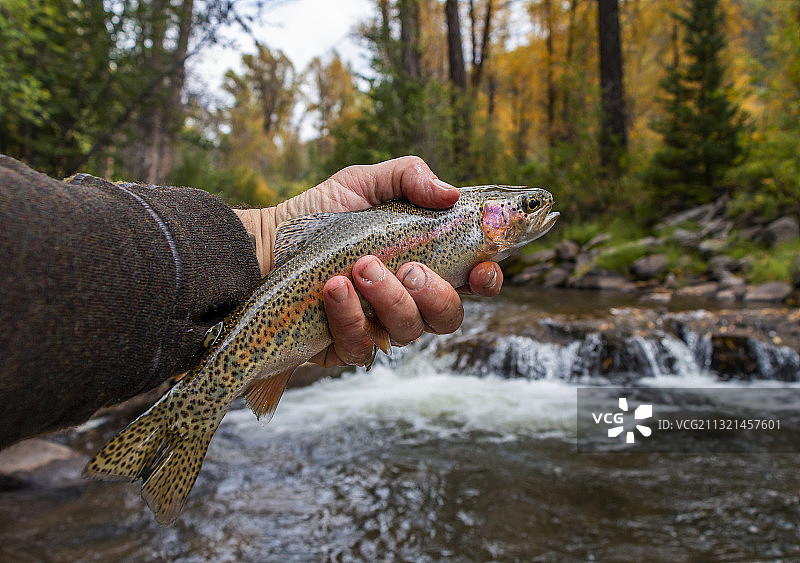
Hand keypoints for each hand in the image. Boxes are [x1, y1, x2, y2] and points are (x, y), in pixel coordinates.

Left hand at [234, 156, 502, 366]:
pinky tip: (332, 289)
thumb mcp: (363, 182)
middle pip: (447, 317)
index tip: (481, 269)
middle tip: (408, 267)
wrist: (263, 244)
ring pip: (409, 332)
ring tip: (359, 268)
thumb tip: (450, 193)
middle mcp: (407, 300)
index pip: (471, 282)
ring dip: (389, 299)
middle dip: (435, 294)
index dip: (487, 280)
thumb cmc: (319, 215)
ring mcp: (378, 327)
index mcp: (424, 263)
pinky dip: (349, 316)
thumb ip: (409, 177)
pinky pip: (362, 346)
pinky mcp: (345, 347)